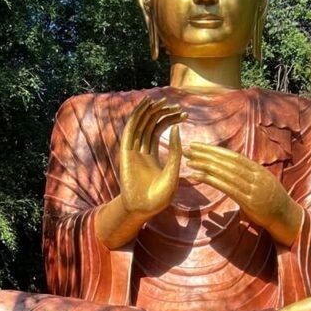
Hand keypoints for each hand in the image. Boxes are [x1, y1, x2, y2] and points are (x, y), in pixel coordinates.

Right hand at [120, 98, 184, 217]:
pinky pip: (130, 130)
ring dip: (150, 110)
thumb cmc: (160, 196)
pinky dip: (137, 116)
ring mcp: (133, 150)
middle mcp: (141, 150)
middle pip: (150, 124)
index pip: (159, 130)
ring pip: (140, 124)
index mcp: (152, 155)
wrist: (144, 208)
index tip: (184, 114)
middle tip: (177, 106)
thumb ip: (175, 152)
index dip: (170, 119)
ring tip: (163, 101)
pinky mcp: (126, 152)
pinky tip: (145, 105)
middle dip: (163, 113)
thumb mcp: (174, 171)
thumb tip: (176, 130)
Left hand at [186, 143, 302, 245]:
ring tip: (190, 161)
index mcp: (257, 170)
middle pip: (227, 160)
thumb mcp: (262, 184)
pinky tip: (198, 176)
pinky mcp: (250, 201)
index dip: (214, 150)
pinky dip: (211, 180)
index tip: (198, 146)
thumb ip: (248, 177)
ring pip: (226, 172)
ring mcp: (254, 188)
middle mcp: (255, 175)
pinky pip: (227, 187)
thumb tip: (232, 172)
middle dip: (207, 153)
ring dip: (206, 165)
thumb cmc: (272, 203)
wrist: (288, 218)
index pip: (232, 156)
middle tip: (189, 147)